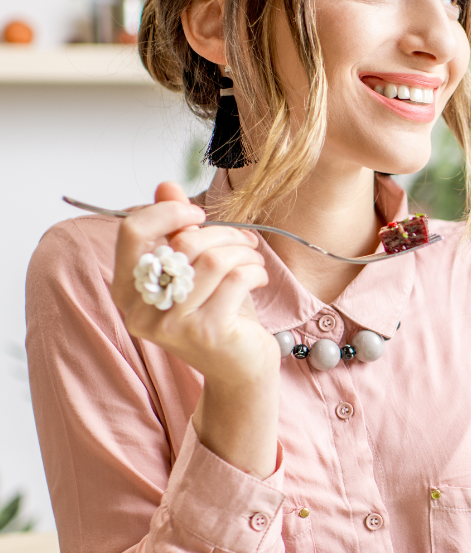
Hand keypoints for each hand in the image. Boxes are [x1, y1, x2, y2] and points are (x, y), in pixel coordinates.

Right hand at [110, 181, 279, 475]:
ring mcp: (172, 324)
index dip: (168, 212)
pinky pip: (235, 279)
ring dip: (243, 251)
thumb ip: (175, 229)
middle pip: (181, 243)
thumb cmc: (217, 312)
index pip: (133, 232)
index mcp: (129, 288)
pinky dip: (254, 270)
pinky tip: (258, 278)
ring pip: (212, 259)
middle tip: (244, 240)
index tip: (198, 214)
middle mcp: (142, 309)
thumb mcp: (193, 269)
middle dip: (222, 233)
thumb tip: (166, 184)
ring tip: (253, 258)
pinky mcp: (205, 332)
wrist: (240, 367)